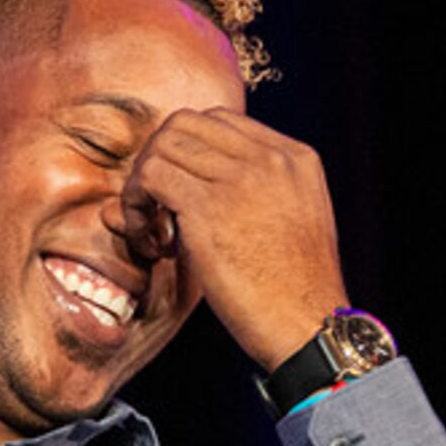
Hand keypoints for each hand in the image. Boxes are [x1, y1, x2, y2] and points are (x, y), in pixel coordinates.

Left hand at [103, 109, 347, 371]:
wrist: (308, 324)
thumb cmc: (295, 291)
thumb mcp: (292, 221)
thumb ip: (258, 192)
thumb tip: (201, 185)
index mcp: (294, 157)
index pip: (220, 121)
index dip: (186, 153)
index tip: (179, 195)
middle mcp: (268, 158)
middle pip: (183, 124)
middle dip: (157, 162)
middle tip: (156, 210)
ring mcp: (240, 178)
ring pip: (161, 148)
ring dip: (142, 188)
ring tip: (153, 233)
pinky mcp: (208, 207)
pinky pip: (149, 179)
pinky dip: (137, 209)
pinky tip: (153, 245)